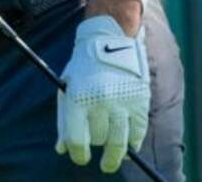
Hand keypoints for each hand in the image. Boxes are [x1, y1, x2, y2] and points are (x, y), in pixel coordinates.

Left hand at [55, 15, 149, 172]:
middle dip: (97, 145)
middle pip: (99, 140)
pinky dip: (134, 142)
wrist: (110, 38)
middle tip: (98, 147)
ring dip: (115, 156)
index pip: (77, 139)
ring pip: (119, 141)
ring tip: (112, 162)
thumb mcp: (67, 88)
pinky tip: (130, 147)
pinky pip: (138, 131)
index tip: (82, 158)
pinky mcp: (139, 99)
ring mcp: (121, 101)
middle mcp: (99, 101)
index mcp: (77, 99)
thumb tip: (62, 149)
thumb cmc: (84, 67)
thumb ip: (64, 120)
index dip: (78, 154)